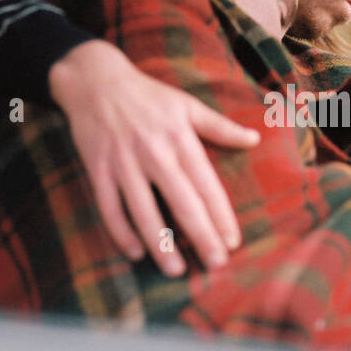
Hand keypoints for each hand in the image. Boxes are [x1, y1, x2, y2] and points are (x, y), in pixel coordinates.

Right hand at [48, 39, 259, 275]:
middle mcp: (154, 152)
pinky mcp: (98, 169)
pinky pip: (109, 206)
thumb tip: (255, 138)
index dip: (220, 215)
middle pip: (181, 202)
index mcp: (180, 139)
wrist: (95, 80)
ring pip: (143, 210)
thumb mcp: (187, 105)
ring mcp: (124, 163)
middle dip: (200, 235)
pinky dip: (120, 231)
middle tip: (215, 263)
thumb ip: (221, 127)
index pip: (206, 184)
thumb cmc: (148, 95)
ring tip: (176, 270)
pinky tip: (135, 252)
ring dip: (160, 243)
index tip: (233, 242)